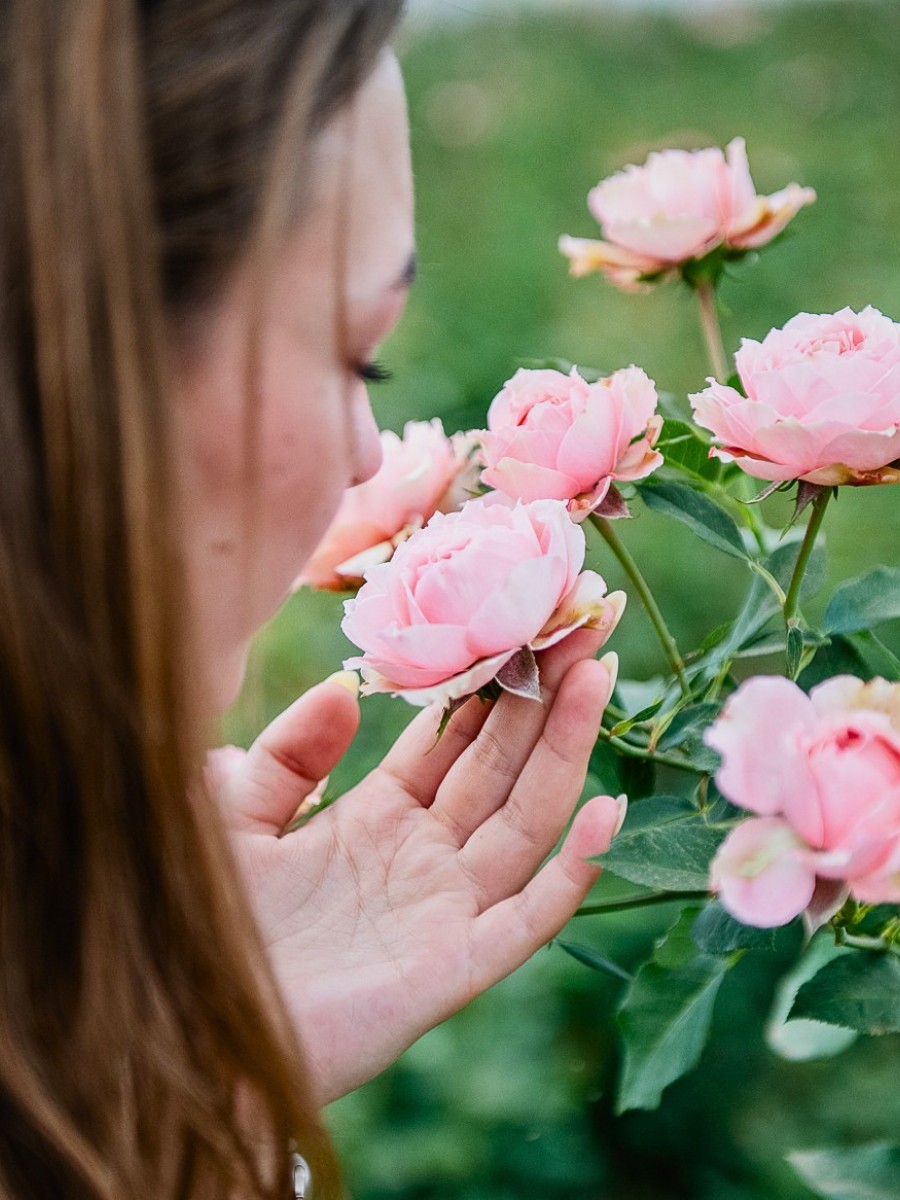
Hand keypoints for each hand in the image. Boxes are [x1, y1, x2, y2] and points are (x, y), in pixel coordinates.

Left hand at [211, 630, 622, 1104]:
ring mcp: (447, 908)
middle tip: (583, 621)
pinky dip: (574, 869)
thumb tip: (346, 688)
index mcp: (378, 815)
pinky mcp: (456, 966)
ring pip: (526, 817)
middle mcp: (425, 854)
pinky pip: (530, 915)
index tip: (522, 618)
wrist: (196, 1040)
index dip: (489, 680)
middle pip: (503, 763)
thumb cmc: (209, 932)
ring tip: (595, 677)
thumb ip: (285, 757)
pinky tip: (607, 809)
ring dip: (565, 751)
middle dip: (542, 694)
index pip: (454, 735)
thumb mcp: (234, 823)